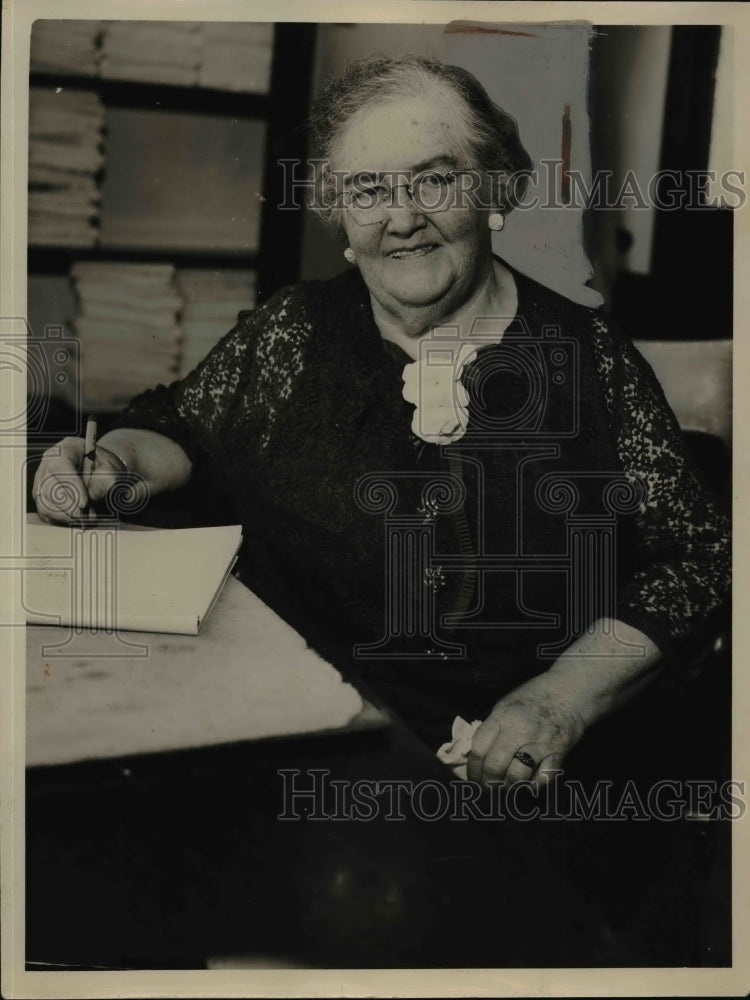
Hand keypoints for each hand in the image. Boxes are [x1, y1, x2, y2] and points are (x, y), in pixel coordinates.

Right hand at [32, 436, 127, 522]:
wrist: (103, 473)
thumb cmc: (106, 468)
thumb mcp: (112, 470)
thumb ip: (104, 482)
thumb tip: (89, 500)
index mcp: (65, 449)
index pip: (61, 466)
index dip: (71, 486)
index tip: (85, 503)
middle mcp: (48, 464)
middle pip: (49, 487)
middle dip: (69, 505)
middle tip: (87, 516)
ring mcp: (42, 482)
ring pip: (45, 503)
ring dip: (66, 515)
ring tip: (86, 519)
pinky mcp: (43, 499)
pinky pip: (46, 514)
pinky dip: (62, 520)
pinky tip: (77, 520)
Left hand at [467, 671, 589, 786]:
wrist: (570, 690)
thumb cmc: (534, 696)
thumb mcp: (506, 704)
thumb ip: (492, 727)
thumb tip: (476, 755)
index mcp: (503, 717)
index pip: (479, 748)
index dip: (472, 768)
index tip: (472, 777)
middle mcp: (519, 730)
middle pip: (495, 766)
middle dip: (487, 782)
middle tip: (486, 788)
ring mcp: (540, 743)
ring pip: (516, 776)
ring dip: (507, 787)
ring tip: (505, 787)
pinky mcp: (558, 753)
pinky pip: (543, 779)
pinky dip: (533, 786)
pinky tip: (528, 784)